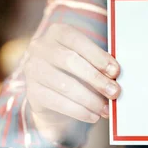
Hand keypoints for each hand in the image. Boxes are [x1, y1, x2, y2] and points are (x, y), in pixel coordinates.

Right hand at [24, 23, 120, 142]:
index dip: (98, 56)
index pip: (78, 41)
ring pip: (64, 85)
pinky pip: (57, 102)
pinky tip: (93, 115)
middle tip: (114, 92)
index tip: (115, 72)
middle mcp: (41, 48)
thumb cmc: (76, 69)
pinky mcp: (32, 92)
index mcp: (58, 32)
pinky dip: (79, 111)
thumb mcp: (87, 59)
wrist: (51, 90)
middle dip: (96, 79)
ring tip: (106, 108)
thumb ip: (99, 63)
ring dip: (90, 99)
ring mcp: (33, 69)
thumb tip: (116, 78)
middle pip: (70, 62)